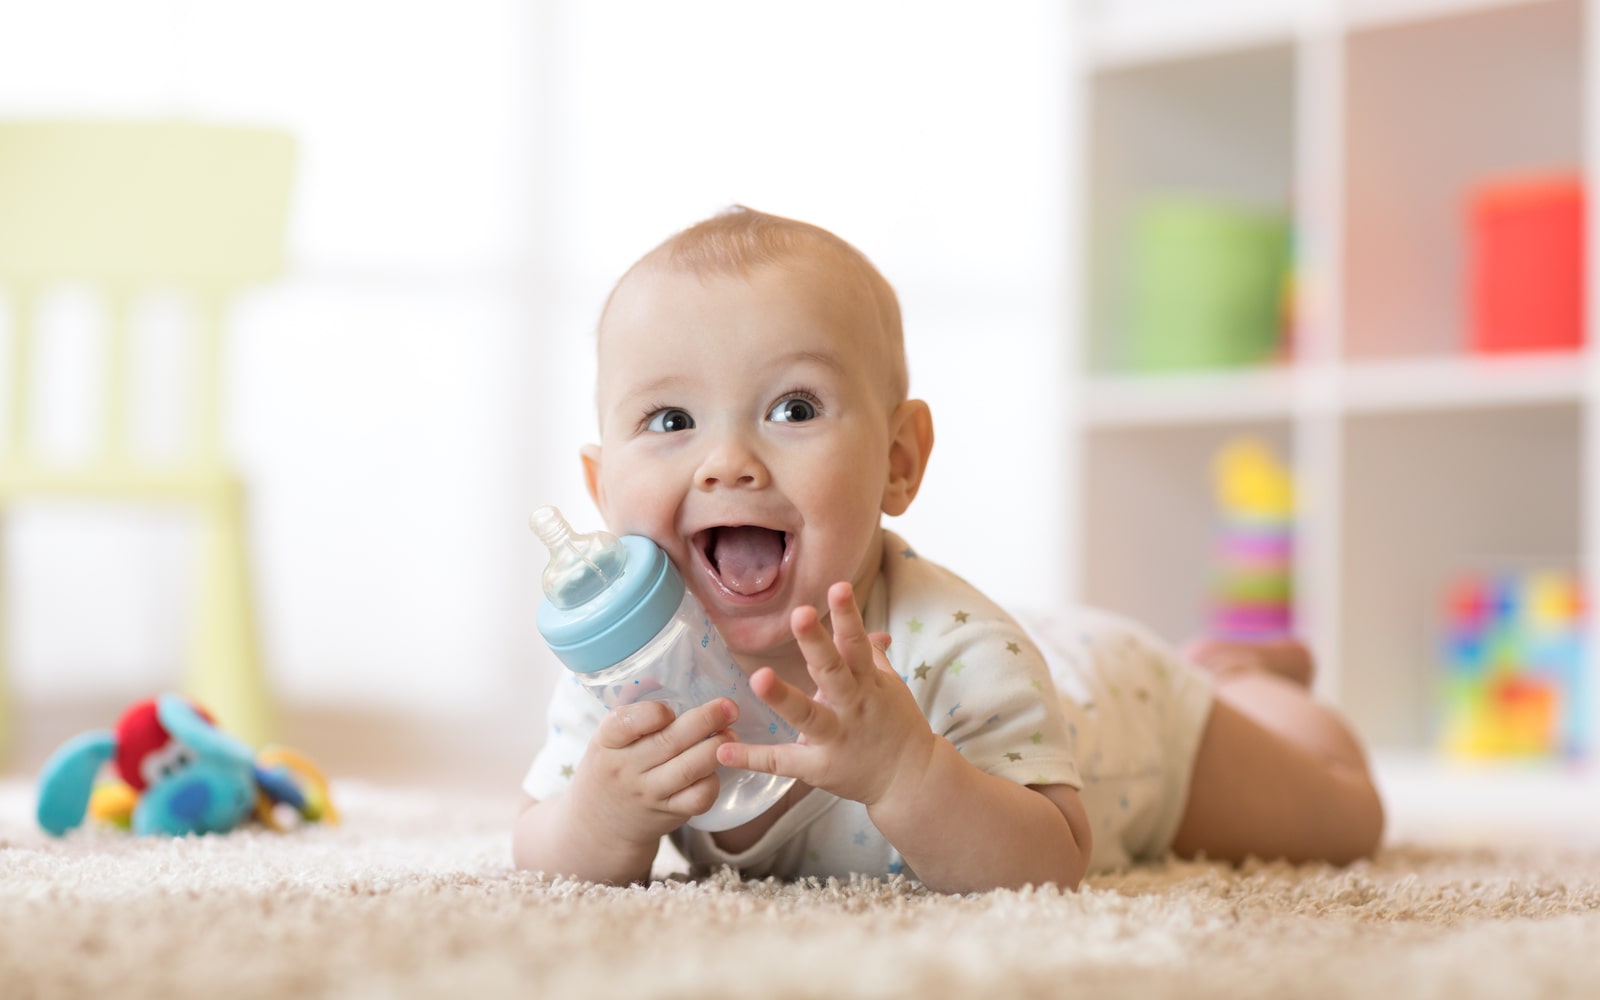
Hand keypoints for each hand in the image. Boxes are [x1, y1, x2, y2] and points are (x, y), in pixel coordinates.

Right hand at [568, 697, 736, 845]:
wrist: (599, 825)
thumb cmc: (612, 767)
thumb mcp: (608, 739)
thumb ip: (634, 712)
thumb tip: (662, 673)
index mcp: (606, 742)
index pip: (626, 722)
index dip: (654, 712)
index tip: (671, 708)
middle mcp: (625, 769)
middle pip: (669, 742)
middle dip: (706, 720)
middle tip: (728, 706)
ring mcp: (648, 793)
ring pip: (690, 769)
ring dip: (717, 748)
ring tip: (731, 733)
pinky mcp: (668, 813)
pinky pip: (699, 797)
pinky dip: (714, 780)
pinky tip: (717, 767)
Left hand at [716, 581, 936, 807]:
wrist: (913, 780)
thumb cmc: (897, 726)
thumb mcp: (890, 687)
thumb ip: (874, 658)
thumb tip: (873, 630)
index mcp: (868, 683)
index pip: (857, 644)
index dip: (847, 616)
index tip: (837, 587)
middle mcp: (852, 706)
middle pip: (833, 671)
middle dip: (817, 643)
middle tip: (799, 614)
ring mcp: (836, 737)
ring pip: (807, 715)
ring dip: (782, 696)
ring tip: (757, 677)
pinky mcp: (819, 768)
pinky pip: (782, 761)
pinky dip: (752, 757)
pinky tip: (723, 750)